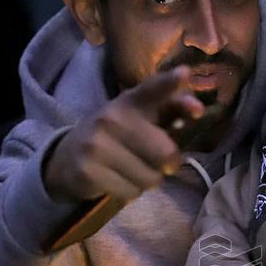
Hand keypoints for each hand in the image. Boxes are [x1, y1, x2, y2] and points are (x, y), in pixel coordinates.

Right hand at [43, 67, 205, 203]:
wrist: (67, 157)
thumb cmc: (118, 137)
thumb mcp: (141, 118)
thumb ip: (172, 112)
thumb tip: (198, 109)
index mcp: (131, 102)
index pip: (152, 89)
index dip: (169, 83)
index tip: (185, 73)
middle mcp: (112, 118)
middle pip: (165, 154)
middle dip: (166, 165)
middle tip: (152, 161)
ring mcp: (96, 144)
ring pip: (150, 178)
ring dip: (146, 180)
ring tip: (128, 169)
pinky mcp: (87, 170)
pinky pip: (130, 193)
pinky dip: (128, 192)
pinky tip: (114, 180)